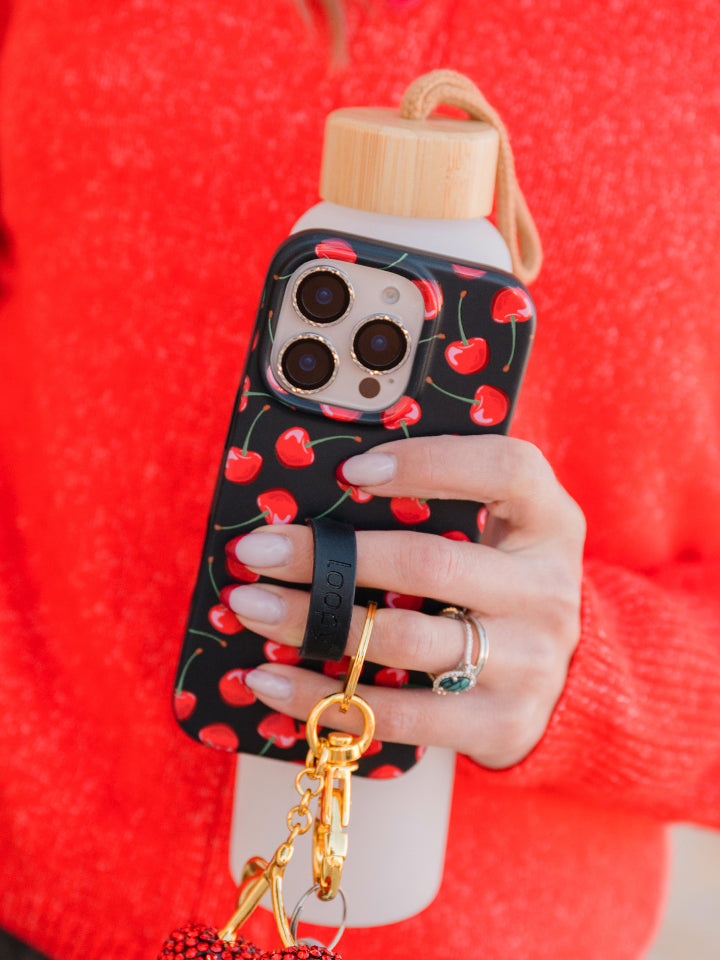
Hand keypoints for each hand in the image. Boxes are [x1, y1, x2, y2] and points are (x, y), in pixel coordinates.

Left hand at [223, 434, 585, 768]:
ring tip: (251, 608)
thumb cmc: (500, 586)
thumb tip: (321, 493)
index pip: (506, 469)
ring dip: (313, 624)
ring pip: (405, 639)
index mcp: (550, 523)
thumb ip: (444, 505)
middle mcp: (548, 590)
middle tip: (255, 552)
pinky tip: (269, 681)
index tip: (348, 471)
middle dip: (330, 557)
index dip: (429, 463)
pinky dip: (324, 698)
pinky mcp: (501, 723)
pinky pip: (400, 714)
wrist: (561, 684)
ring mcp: (529, 662)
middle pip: (429, 563)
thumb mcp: (497, 534)